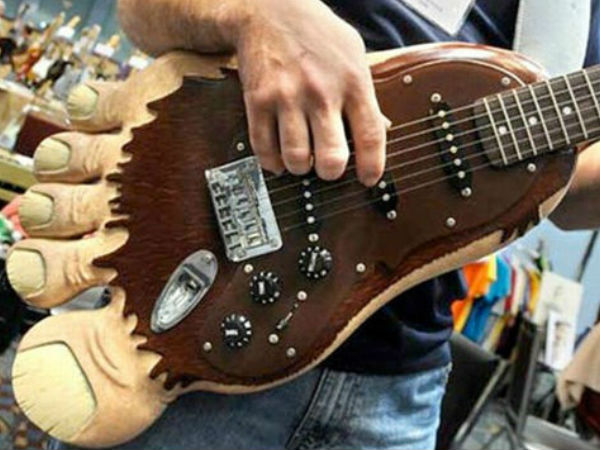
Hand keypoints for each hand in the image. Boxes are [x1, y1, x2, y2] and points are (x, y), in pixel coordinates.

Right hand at [236, 0, 387, 185]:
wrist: (270, 9)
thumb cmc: (316, 34)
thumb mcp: (353, 55)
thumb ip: (366, 94)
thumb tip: (382, 129)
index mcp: (353, 82)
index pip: (371, 136)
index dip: (372, 166)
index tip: (368, 179)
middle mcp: (321, 92)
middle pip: (331, 157)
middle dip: (331, 172)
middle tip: (328, 167)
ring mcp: (288, 97)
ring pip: (296, 158)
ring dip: (300, 167)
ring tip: (302, 159)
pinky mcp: (259, 101)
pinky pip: (264, 148)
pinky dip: (272, 162)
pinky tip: (278, 157)